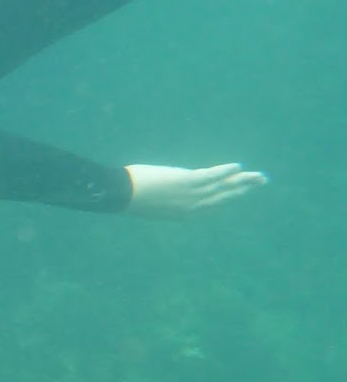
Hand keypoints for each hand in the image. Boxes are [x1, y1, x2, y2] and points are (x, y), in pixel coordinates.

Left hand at [124, 162, 267, 217]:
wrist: (120, 195)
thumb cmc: (130, 198)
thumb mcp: (154, 204)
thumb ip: (168, 200)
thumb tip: (168, 192)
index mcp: (183, 214)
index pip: (212, 207)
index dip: (228, 199)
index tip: (240, 193)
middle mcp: (191, 207)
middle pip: (223, 198)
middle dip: (243, 190)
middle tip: (260, 183)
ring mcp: (190, 195)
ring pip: (222, 188)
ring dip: (243, 181)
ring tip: (259, 177)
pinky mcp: (186, 181)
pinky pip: (210, 176)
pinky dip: (224, 171)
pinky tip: (238, 166)